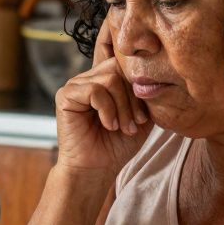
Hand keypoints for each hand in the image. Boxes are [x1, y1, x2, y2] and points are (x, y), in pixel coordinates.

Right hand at [54, 23, 151, 174]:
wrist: (97, 169)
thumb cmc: (118, 144)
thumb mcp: (141, 115)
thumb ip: (145, 92)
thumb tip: (157, 69)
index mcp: (105, 79)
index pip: (120, 55)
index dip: (131, 59)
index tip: (141, 76)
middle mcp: (89, 77)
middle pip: (119, 67)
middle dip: (133, 96)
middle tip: (137, 122)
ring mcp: (76, 85)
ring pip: (109, 79)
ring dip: (123, 106)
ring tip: (124, 127)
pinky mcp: (66, 96)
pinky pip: (95, 90)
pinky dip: (107, 109)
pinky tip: (109, 125)